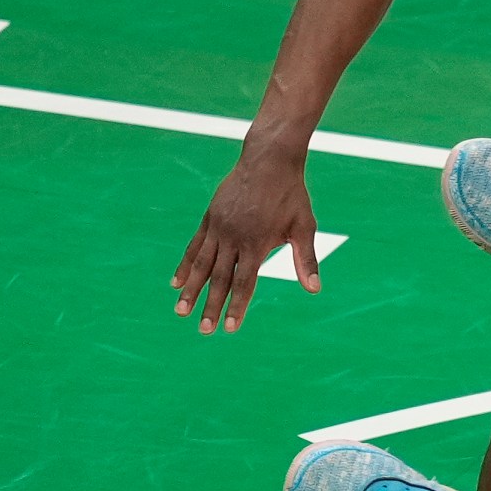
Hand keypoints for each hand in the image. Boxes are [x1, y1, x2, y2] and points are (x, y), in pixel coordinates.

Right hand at [172, 154, 319, 333]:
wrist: (269, 160)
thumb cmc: (291, 195)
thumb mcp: (304, 226)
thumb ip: (305, 259)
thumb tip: (314, 289)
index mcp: (257, 243)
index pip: (245, 282)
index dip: (237, 306)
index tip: (231, 328)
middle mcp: (233, 237)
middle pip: (220, 278)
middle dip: (211, 306)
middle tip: (204, 330)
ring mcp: (218, 227)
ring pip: (202, 264)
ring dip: (191, 289)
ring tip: (180, 311)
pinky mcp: (210, 218)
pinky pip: (194, 246)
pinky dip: (185, 265)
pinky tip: (176, 281)